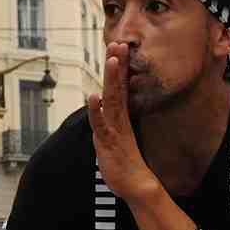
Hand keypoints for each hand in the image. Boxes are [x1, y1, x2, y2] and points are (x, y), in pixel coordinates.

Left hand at [86, 44, 155, 202]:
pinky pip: (101, 124)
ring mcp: (114, 130)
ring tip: (112, 59)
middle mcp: (119, 120)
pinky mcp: (108, 143)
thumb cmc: (126, 163)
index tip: (120, 48)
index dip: (120, 68)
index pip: (121, 88)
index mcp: (121, 117)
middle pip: (117, 88)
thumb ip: (113, 123)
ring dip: (111, 79)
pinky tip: (93, 96)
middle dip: (117, 65)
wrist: (136, 186)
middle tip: (120, 44)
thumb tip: (107, 110)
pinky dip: (96, 110)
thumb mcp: (118, 138)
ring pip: (112, 100)